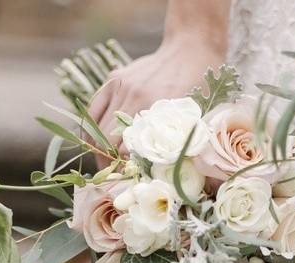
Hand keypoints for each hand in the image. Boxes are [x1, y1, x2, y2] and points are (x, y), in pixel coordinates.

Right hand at [88, 37, 225, 166]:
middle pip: (107, 141)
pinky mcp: (113, 79)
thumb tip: (169, 175)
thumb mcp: (198, 117)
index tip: (128, 182)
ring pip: (96, 128)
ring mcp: (120, 87)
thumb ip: (180, 142)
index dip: (126, 170)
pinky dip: (92, 129)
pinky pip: (94, 110)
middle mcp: (134, 97)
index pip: (128, 151)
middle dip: (108, 164)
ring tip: (106, 163)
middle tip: (115, 178)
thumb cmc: (202, 85)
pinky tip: (97, 142)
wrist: (191, 47)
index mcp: (156, 110)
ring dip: (98, 149)